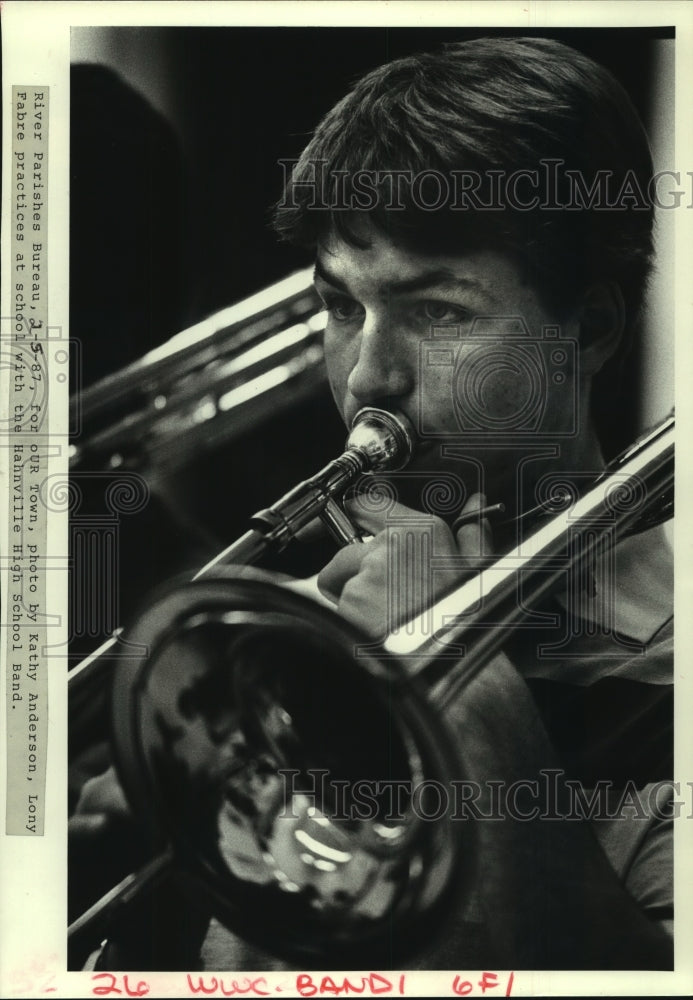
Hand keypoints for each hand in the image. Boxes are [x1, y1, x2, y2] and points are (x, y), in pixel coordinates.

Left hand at [317, 492, 492, 638]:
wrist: (444, 664)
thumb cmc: (460, 619)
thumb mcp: (478, 571)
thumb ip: (473, 532)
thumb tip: (475, 505)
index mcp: (425, 530)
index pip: (371, 504)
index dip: (358, 516)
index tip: (353, 524)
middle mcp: (395, 542)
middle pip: (350, 545)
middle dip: (355, 566)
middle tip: (379, 593)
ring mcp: (370, 569)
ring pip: (339, 574)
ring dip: (350, 592)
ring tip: (380, 615)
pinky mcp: (351, 596)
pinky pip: (336, 600)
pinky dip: (346, 613)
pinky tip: (371, 626)